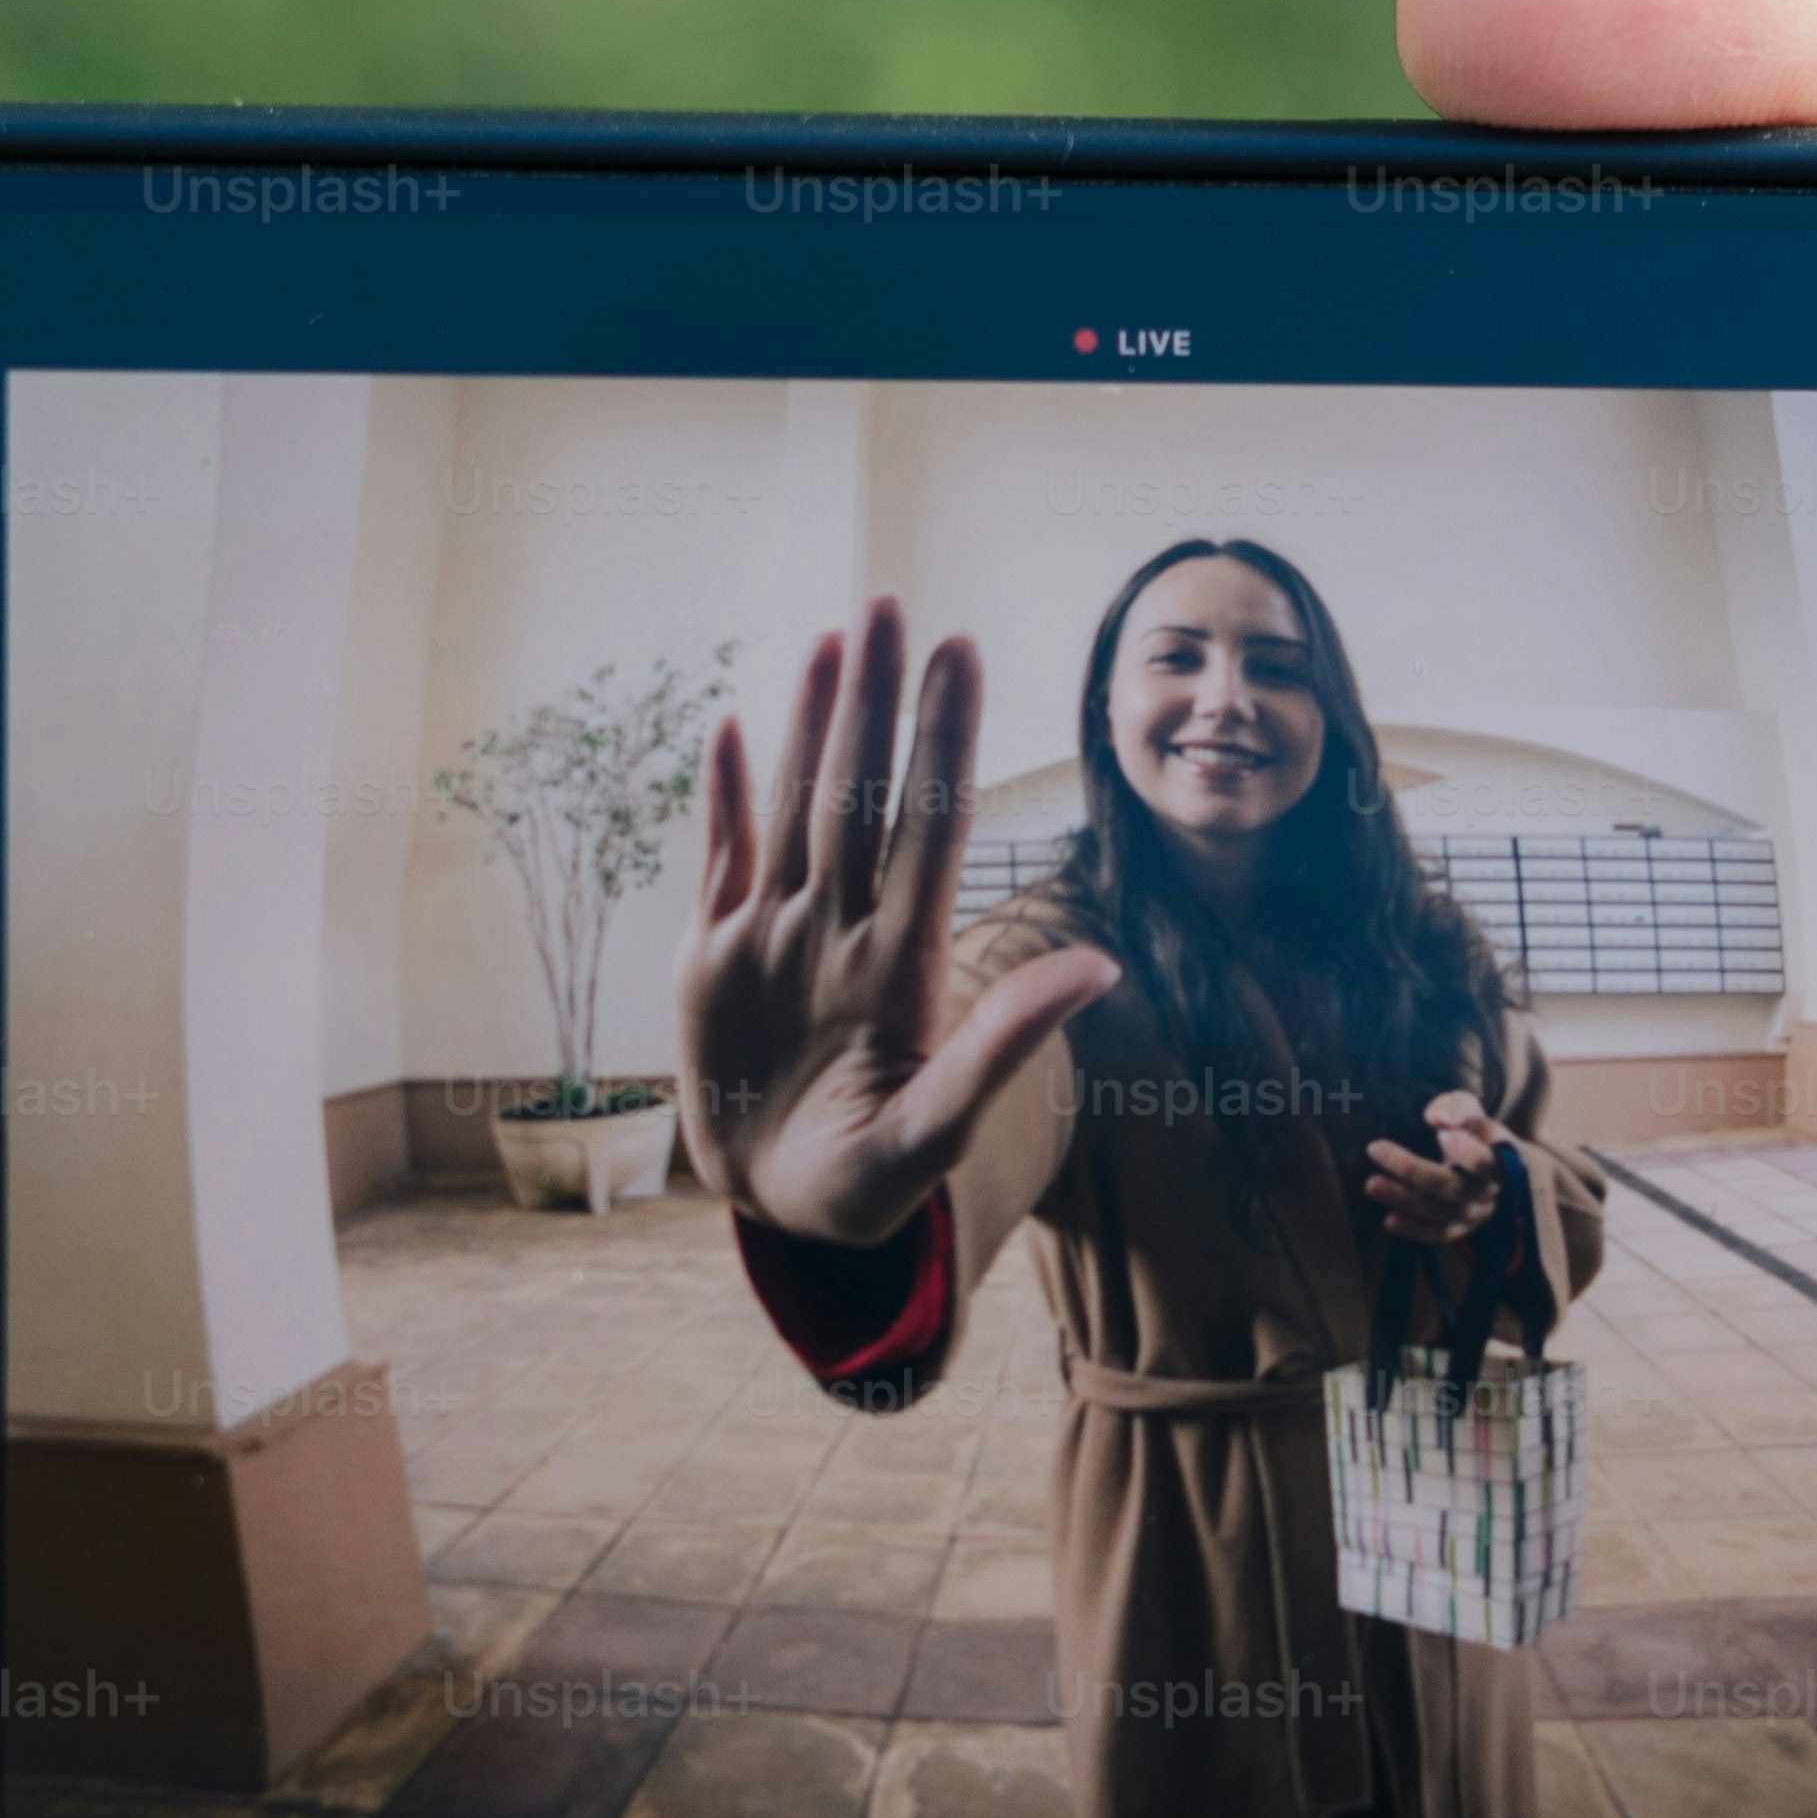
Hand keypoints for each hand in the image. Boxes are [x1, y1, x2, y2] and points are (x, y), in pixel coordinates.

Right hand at [667, 596, 1116, 1245]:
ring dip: (813, 726)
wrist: (778, 1211)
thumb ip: (1004, 1046)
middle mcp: (841, 930)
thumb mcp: (936, 1130)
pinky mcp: (711, 958)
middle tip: (894, 606)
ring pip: (797, 807)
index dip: (942, 742)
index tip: (961, 656)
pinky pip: (721, 859)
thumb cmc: (863, 1187)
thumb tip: (1105, 966)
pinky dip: (722, 798)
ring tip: (834, 641)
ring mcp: (775, 936)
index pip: (926, 827)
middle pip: (863, 794)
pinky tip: (730, 728)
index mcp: (899, 964)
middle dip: (879, 702)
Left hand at [1359, 1087, 1501, 1247]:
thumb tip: (1437, 1119)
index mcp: (1500, 1161)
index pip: (1486, 1162)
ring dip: (1403, 1199)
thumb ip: (1457, 1108)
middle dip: (1411, 1169)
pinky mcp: (1458, 1229)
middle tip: (1374, 1149)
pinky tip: (1389, 1220)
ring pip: (1438, 1212)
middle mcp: (1488, 1192)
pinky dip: (1413, 1230)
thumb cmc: (1475, 1133)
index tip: (1441, 1132)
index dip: (1466, 1152)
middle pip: (1450, 1187)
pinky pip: (1436, 1235)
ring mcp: (1473, 1214)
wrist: (1494, 1170)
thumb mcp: (1470, 1111)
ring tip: (1371, 1184)